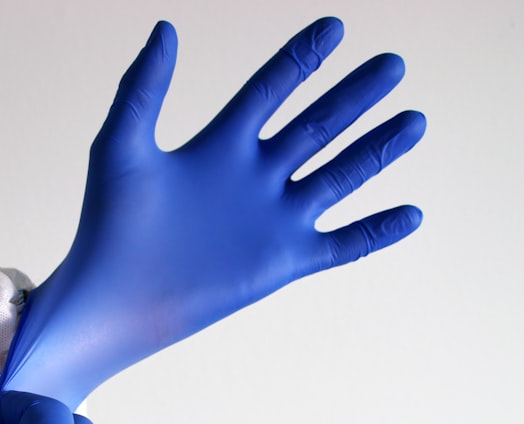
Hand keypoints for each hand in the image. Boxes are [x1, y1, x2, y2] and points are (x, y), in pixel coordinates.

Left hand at [0, 17, 425, 408]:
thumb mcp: (122, 145)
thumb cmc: (108, 223)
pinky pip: (342, 245)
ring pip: (339, 177)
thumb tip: (166, 27)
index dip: (302, 59)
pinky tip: (413, 214)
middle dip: (355, 97)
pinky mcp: (283, 261)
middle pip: (317, 126)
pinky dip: (376, 232)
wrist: (115, 296)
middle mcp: (255, 177)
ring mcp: (273, 219)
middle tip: (393, 65)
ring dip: (377, 150)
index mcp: (221, 145)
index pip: (272, 89)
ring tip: (415, 121)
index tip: (334, 26)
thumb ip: (143, 88)